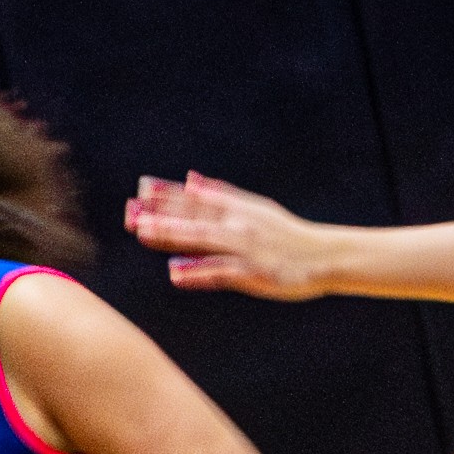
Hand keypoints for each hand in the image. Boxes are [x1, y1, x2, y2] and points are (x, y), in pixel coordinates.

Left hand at [125, 172, 329, 299]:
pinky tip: (174, 274)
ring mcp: (244, 249)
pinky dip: (197, 272)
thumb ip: (220, 194)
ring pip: (202, 240)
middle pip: (193, 217)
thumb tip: (191, 179)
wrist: (322, 257)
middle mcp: (237, 224)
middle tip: (130, 212)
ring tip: (144, 233)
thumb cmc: (285, 235)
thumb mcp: (254, 207)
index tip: (140, 189)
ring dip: (173, 236)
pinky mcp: (252, 274)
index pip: (196, 198)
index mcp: (236, 208)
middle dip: (160, 214)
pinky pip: (219, 273)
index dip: (168, 194)